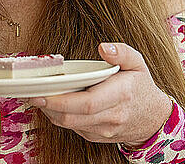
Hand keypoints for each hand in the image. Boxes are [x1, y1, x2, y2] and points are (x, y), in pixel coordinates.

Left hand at [27, 43, 172, 146]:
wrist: (153, 118)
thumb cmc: (141, 87)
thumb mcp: (138, 64)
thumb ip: (122, 52)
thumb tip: (104, 47)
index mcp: (121, 95)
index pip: (87, 102)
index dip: (62, 100)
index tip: (42, 92)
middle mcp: (112, 116)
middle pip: (73, 116)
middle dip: (49, 107)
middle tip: (31, 95)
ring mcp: (104, 129)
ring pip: (70, 125)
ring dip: (51, 113)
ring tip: (37, 98)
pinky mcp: (97, 136)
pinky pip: (74, 128)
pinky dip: (60, 118)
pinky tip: (52, 105)